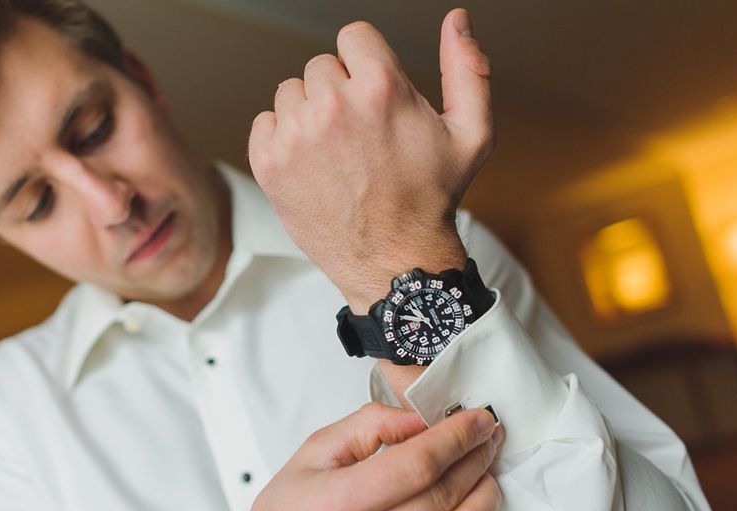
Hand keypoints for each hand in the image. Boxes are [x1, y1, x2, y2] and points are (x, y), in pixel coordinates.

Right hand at [218, 403, 502, 510]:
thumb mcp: (312, 454)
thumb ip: (366, 426)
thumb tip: (417, 418)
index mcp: (336, 506)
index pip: (416, 465)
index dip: (455, 437)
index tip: (475, 418)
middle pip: (444, 494)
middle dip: (475, 456)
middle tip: (487, 432)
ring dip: (485, 489)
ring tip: (487, 462)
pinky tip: (474, 497)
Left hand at [248, 10, 493, 311]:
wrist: (391, 261)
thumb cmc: (430, 200)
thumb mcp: (472, 134)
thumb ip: (467, 69)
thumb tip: (456, 21)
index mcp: (380, 86)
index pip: (353, 37)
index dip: (366, 66)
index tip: (373, 98)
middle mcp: (332, 105)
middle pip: (321, 65)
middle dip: (340, 92)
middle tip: (359, 136)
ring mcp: (295, 135)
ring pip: (291, 92)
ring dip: (309, 115)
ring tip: (336, 153)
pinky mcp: (268, 162)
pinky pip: (264, 123)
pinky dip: (282, 140)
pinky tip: (311, 165)